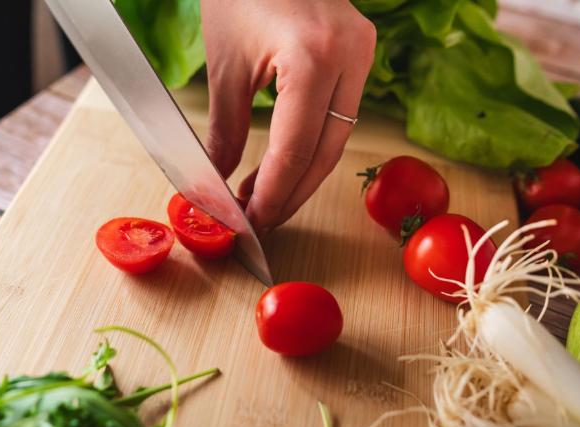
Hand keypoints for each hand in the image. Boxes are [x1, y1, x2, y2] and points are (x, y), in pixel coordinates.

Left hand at [200, 0, 375, 234]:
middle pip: (325, 152)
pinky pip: (341, 115)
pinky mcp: (359, 52)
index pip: (295, 148)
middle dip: (289, 193)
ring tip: (267, 201)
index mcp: (314, 56)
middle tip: (259, 221)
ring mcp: (362, 52)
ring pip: (338, 139)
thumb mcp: (225, 67)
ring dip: (302, 176)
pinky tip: (285, 166)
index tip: (250, 220)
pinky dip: (313, 146)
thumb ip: (224, 131)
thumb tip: (216, 182)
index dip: (272, 193)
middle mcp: (350, 55)